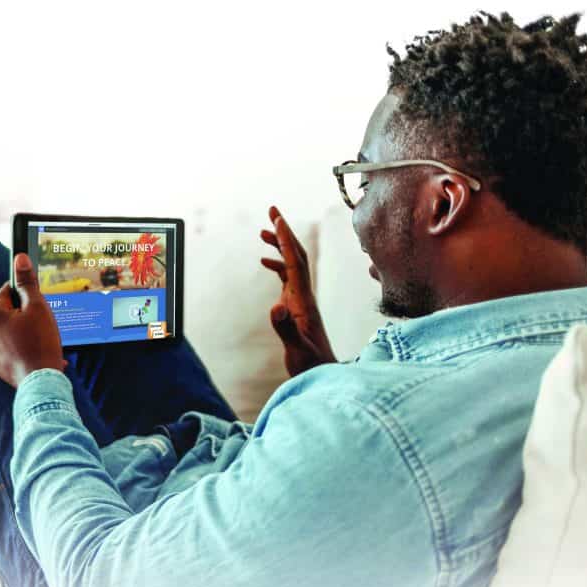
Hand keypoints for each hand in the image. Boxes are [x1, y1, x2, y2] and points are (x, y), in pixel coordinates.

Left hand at [0, 253, 66, 387]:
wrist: (40, 382)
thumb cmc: (40, 343)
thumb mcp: (37, 307)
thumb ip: (26, 282)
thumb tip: (20, 258)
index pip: (8, 291)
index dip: (27, 296)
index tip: (38, 306)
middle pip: (8, 312)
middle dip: (25, 316)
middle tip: (41, 327)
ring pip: (7, 330)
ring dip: (22, 333)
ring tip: (39, 342)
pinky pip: (7, 348)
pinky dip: (19, 349)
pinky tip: (33, 353)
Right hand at [260, 205, 336, 376]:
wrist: (323, 376)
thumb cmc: (311, 366)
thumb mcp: (296, 350)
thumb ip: (285, 328)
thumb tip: (275, 306)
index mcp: (304, 300)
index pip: (295, 262)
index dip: (286, 239)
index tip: (277, 218)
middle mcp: (305, 296)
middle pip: (296, 256)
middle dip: (284, 232)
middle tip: (272, 210)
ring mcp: (302, 301)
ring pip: (291, 265)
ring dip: (279, 246)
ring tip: (263, 231)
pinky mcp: (297, 308)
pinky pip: (287, 279)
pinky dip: (277, 266)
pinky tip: (265, 263)